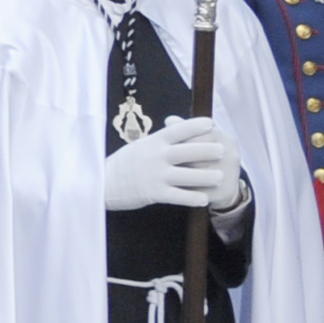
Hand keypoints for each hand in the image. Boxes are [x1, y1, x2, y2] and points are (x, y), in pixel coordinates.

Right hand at [102, 117, 236, 210]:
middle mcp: (156, 157)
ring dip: (207, 176)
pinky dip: (193, 198)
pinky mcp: (154, 193)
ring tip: (219, 176)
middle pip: (189, 151)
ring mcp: (156, 175)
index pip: (178, 130)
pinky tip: (203, 199)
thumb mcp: (139, 146)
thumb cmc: (123, 164)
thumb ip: (160, 140)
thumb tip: (178, 126)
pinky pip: (179, 196)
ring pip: (189, 175)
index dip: (196, 125)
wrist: (100, 183)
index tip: (211, 123)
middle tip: (223, 151)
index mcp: (153, 142)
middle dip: (209, 150)